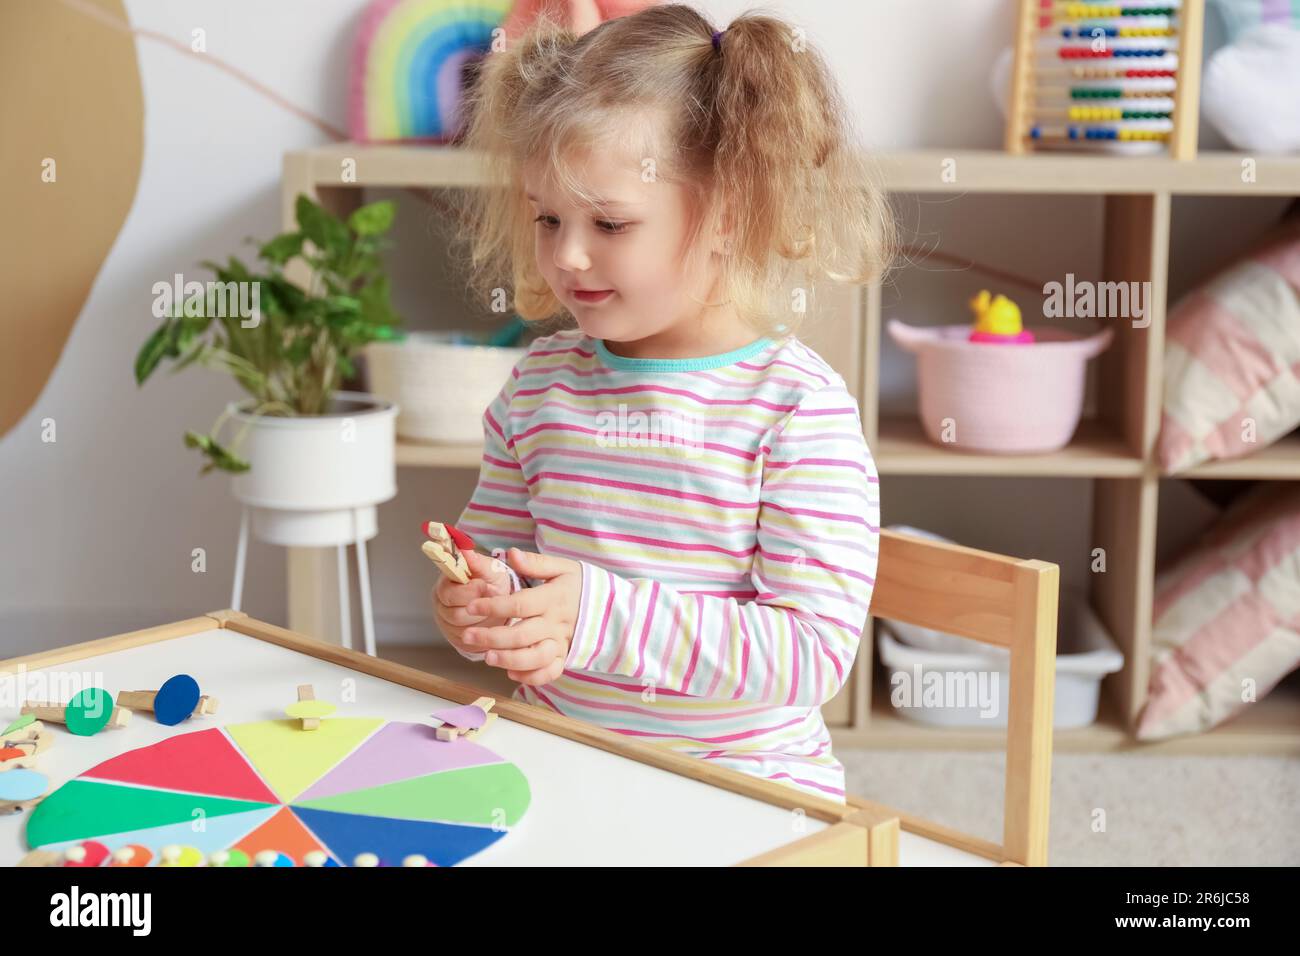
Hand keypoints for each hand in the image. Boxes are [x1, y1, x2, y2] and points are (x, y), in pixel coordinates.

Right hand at [432, 549, 515, 655]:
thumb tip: (464, 547)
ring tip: (495, 610)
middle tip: (492, 598)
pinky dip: (485, 634)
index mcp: (444, 586)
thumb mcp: (489, 569)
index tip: (484, 585)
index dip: (468, 591)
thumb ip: (477, 561)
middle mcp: (441, 606)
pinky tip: (493, 624)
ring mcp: (447, 625)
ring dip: (484, 620)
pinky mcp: (457, 640)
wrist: (502, 602)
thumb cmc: (492, 582)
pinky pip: (470, 643)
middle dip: (478, 606)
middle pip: (454, 614)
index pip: (447, 593)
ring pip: (463, 630)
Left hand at [463, 548, 581, 685]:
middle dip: (492, 637)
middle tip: (467, 635)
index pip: (520, 605)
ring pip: (535, 658)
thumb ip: (536, 563)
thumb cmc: (578, 586)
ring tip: (487, 657)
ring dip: (509, 659)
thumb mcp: (563, 568)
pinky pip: (549, 673)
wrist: (610, 608)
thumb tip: (511, 554)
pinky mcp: (564, 658)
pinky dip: (531, 676)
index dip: (494, 606)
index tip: (472, 605)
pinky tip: (511, 671)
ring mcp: (561, 643)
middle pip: (522, 634)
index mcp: (553, 598)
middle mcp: (556, 623)